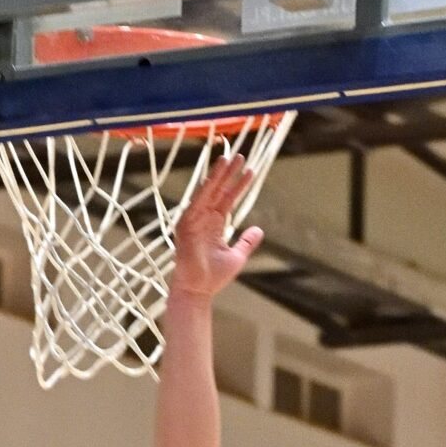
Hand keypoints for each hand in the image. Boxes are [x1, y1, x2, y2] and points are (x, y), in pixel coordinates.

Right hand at [169, 155, 263, 301]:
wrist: (198, 290)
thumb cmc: (214, 276)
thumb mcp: (237, 256)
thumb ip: (247, 242)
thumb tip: (259, 229)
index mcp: (214, 223)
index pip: (228, 199)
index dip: (239, 185)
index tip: (250, 171)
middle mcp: (204, 218)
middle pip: (218, 190)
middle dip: (229, 173)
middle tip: (240, 156)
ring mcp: (194, 219)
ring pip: (208, 192)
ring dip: (217, 175)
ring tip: (228, 158)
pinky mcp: (186, 224)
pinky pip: (197, 202)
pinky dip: (204, 189)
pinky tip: (212, 177)